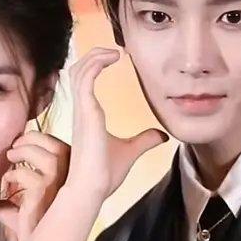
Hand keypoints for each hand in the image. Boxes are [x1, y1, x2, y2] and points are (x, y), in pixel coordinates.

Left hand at [0, 131, 69, 240]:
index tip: (24, 140)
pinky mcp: (44, 196)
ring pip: (46, 157)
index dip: (43, 140)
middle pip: (57, 147)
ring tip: (10, 156)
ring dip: (25, 151)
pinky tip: (7, 181)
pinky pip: (28, 175)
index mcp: (72, 183)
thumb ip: (16, 208)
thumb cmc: (33, 238)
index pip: (62, 149)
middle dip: (34, 140)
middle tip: (15, 145)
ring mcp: (60, 189)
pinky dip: (14, 174)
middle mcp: (71, 185)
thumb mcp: (26, 220)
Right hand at [67, 47, 167, 201]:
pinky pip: (85, 78)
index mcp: (87, 115)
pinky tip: (114, 58)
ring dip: (95, 55)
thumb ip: (145, 140)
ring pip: (79, 70)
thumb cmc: (104, 175)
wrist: (92, 190)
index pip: (83, 80)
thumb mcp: (131, 151)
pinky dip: (97, 63)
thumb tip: (162, 135)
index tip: (115, 57)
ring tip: (115, 51)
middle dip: (93, 55)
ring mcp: (81, 110)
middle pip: (78, 70)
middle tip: (114, 50)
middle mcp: (81, 109)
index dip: (95, 64)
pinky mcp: (85, 112)